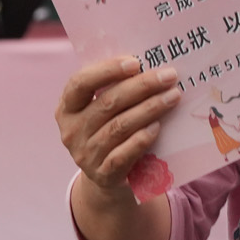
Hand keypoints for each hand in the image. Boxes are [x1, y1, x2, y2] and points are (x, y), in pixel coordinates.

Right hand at [57, 56, 181, 195]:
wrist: (106, 177)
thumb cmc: (107, 131)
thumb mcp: (100, 112)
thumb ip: (113, 90)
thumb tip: (147, 66)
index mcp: (67, 109)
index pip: (80, 83)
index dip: (106, 70)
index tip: (135, 62)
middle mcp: (71, 131)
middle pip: (108, 103)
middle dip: (142, 86)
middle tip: (168, 76)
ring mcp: (85, 155)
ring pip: (119, 126)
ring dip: (149, 108)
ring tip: (172, 97)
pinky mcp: (103, 174)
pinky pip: (124, 154)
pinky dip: (142, 138)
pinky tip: (158, 126)